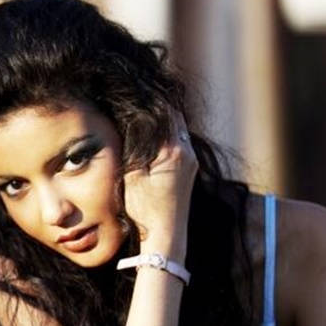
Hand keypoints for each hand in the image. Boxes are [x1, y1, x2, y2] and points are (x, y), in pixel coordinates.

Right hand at [121, 107, 197, 255]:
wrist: (166, 236)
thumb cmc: (146, 209)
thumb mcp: (133, 175)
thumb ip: (136, 147)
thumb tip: (134, 123)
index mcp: (173, 150)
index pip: (164, 113)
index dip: (151, 100)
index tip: (138, 90)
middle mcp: (188, 152)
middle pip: (174, 118)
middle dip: (159, 107)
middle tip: (142, 96)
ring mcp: (192, 162)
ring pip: (179, 130)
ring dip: (164, 121)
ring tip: (146, 113)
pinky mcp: (191, 171)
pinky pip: (181, 143)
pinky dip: (169, 135)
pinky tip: (155, 137)